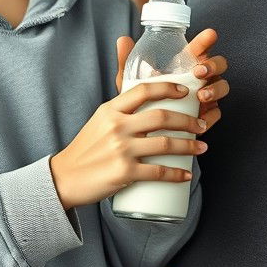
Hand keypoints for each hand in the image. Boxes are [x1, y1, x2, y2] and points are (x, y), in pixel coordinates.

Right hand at [50, 80, 207, 209]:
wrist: (64, 178)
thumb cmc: (85, 150)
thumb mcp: (99, 120)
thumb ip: (120, 109)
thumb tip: (145, 95)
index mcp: (110, 110)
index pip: (144, 90)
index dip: (168, 88)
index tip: (185, 92)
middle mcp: (117, 127)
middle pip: (162, 117)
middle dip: (188, 121)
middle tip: (201, 125)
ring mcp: (121, 150)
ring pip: (165, 144)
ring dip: (189, 146)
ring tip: (202, 148)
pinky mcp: (124, 172)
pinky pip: (158, 172)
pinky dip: (176, 174)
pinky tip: (186, 174)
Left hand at [115, 28, 229, 131]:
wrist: (144, 129)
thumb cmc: (141, 99)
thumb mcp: (132, 81)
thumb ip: (128, 62)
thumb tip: (122, 39)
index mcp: (186, 63)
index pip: (200, 47)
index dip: (206, 40)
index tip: (210, 35)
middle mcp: (201, 76)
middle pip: (219, 64)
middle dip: (213, 65)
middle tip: (199, 72)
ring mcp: (207, 94)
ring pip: (222, 87)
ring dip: (215, 90)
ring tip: (201, 96)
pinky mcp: (207, 114)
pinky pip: (216, 113)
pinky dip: (211, 116)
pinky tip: (202, 120)